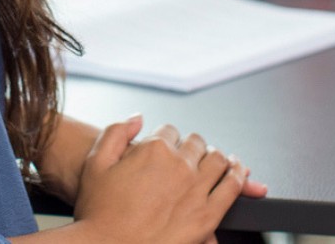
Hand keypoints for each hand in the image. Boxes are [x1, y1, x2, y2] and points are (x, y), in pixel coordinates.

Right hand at [69, 115, 266, 243]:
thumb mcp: (96, 163)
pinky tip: (237, 173)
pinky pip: (231, 188)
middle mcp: (178, 166)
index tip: (165, 148)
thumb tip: (137, 118)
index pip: (171, 130)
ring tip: (216, 160)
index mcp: (153, 150)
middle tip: (186, 156)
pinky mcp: (207, 216)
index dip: (166, 138)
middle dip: (191, 146)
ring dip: (216, 156)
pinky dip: (238, 176)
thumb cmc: (99, 211)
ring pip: (218, 160)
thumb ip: (116, 132)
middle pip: (196, 143)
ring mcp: (196, 190)